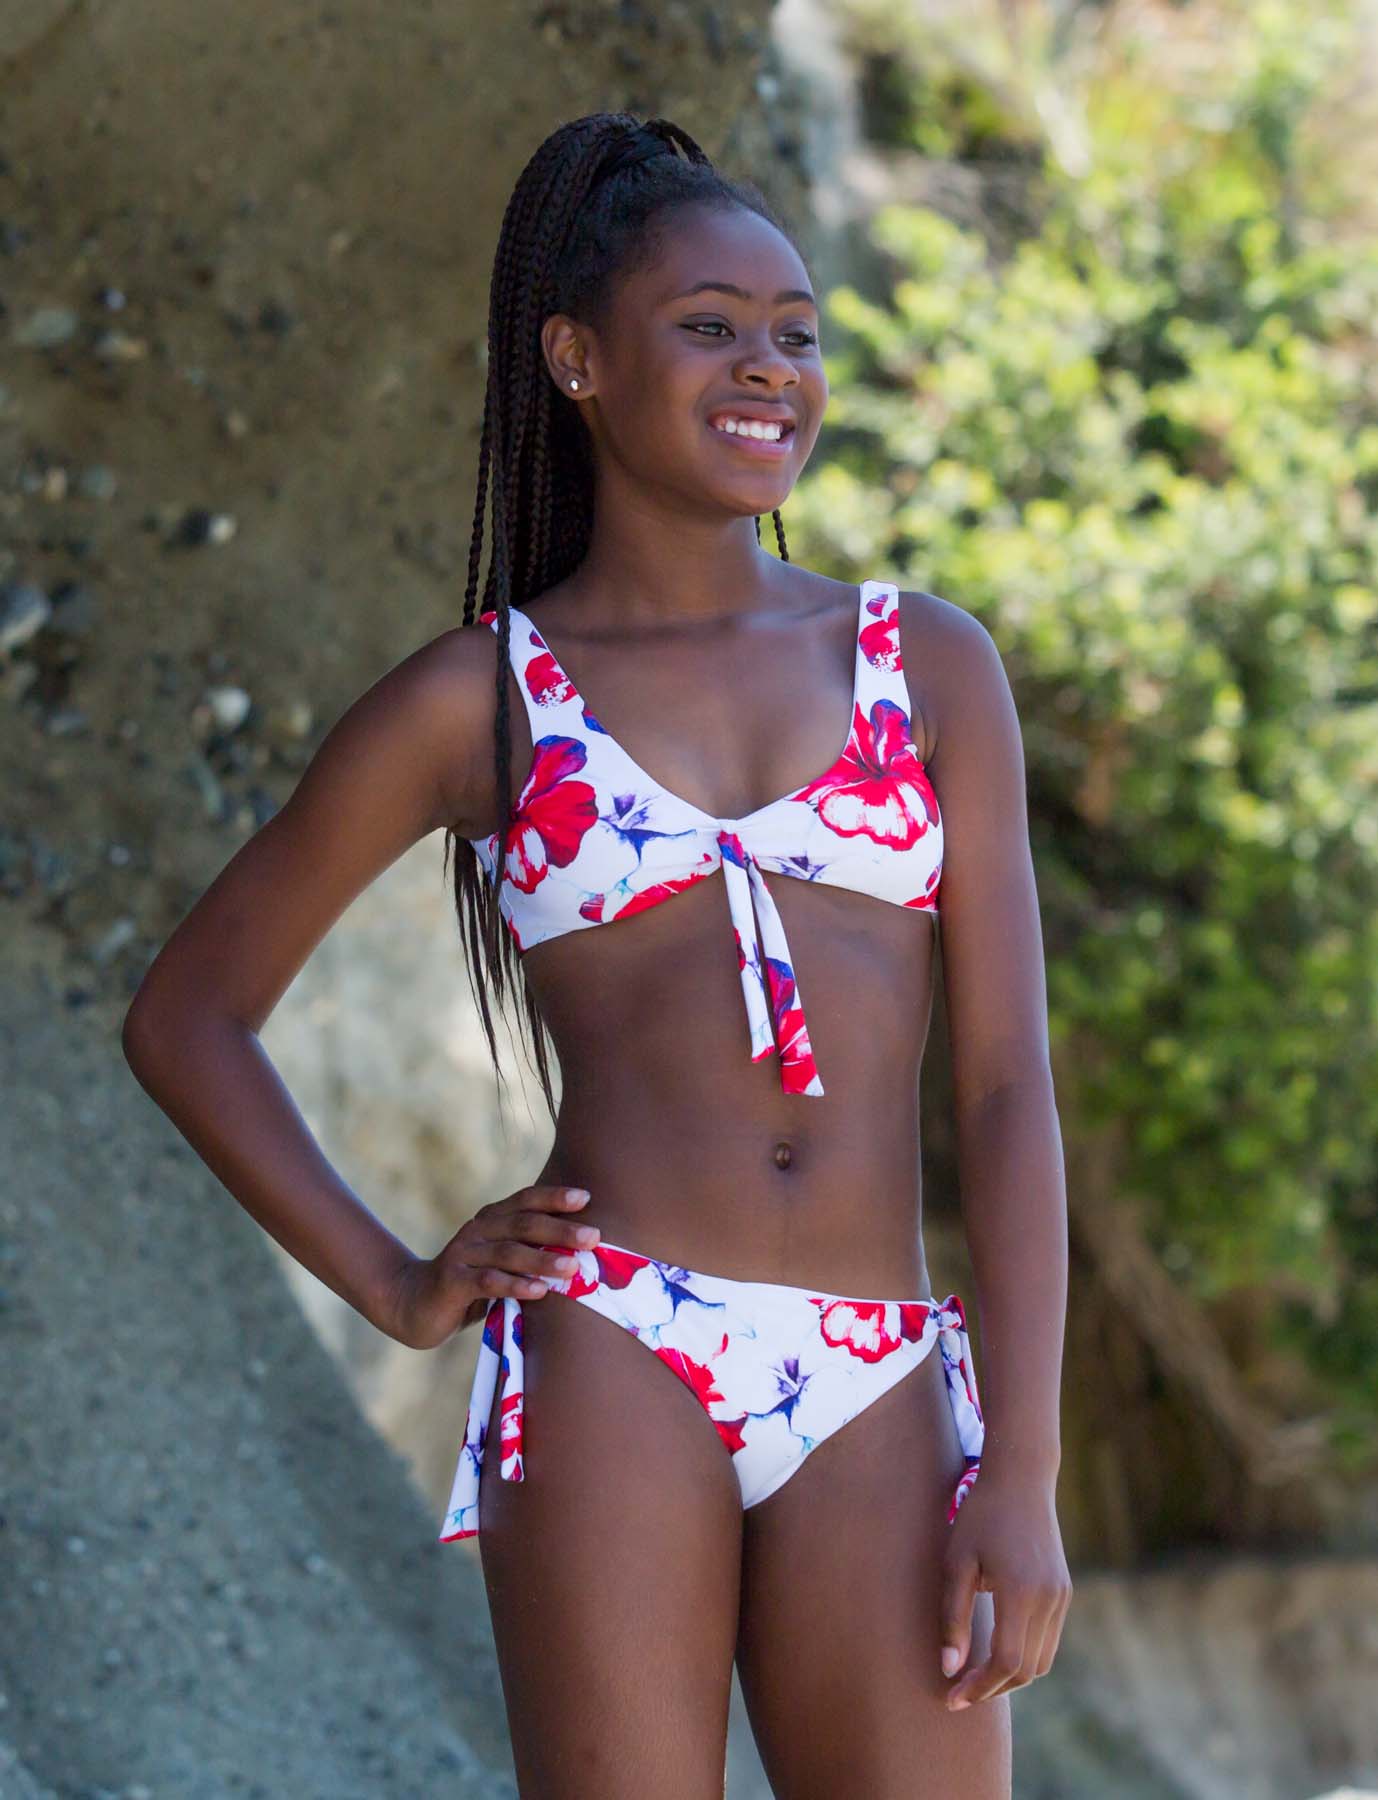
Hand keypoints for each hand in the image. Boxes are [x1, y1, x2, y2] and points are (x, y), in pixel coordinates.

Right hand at [381, 1183, 599, 1349]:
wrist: (413, 1304)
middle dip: (560, 1230)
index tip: (587, 1198)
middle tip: (593, 1237)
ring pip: (508, 1252)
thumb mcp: (500, 1264)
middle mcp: (478, 1230)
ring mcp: (463, 1254)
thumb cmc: (470, 1284)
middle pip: (523, 1224)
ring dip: (543, 1259)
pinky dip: (515, 1285)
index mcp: (491, 1219)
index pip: (525, 1201)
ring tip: (573, 1268)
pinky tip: (539, 1290)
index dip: (554, 1197)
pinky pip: (488, 1282)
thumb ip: (529, 1254)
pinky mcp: (452, 1282)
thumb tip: (583, 1254)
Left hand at [939, 1466, 1071, 1710]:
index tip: (953, 1697)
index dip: (979, 1687)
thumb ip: (953, 1617)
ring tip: (976, 1674)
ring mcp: (1061, 1596)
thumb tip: (950, 1668)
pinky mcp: (1064, 1592)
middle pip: (1026, 1670)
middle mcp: (1048, 1599)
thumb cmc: (981, 1516)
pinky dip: (1024, 1654)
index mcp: (1020, 1591)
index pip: (1006, 1661)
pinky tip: (997, 1648)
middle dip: (993, 1687)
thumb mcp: (957, 1561)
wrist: (1022, 1479)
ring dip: (1010, 1675)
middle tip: (960, 1691)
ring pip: (1041, 1661)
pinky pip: (1048, 1640)